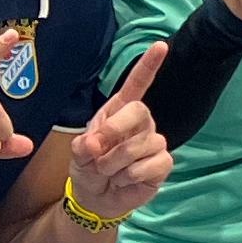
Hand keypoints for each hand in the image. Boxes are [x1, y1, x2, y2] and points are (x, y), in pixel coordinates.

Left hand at [68, 42, 172, 218]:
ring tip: (109, 172)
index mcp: (120, 111)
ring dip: (116, 163)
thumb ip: (84, 145)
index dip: (148, 65)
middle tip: (96, 153)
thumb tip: (97, 146)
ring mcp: (154, 142)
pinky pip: (152, 164)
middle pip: (138, 113)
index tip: (161, 45)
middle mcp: (142, 122)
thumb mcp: (78, 153)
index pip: (138, 84)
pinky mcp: (162, 164)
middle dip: (113, 132)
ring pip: (141, 145)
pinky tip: (125, 179)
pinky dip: (132, 175)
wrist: (96, 197)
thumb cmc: (89, 167)